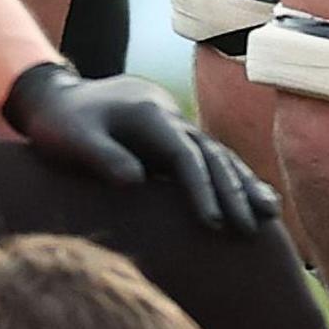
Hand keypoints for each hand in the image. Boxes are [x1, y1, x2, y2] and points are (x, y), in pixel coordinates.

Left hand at [1, 62, 270, 234]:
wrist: (58, 98)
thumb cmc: (60, 122)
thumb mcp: (71, 137)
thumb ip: (101, 156)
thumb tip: (136, 182)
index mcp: (149, 114)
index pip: (185, 155)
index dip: (201, 188)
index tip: (213, 223)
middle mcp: (170, 117)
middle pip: (212, 156)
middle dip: (234, 193)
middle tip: (251, 230)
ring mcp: (176, 127)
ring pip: (220, 156)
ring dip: (245, 185)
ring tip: (271, 215)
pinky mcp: (174, 140)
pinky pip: (212, 160)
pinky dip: (235, 179)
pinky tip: (257, 199)